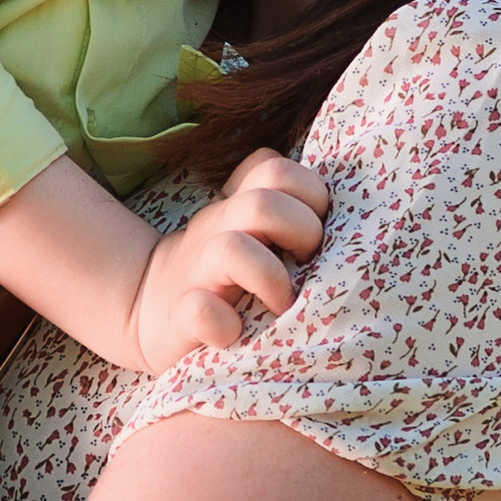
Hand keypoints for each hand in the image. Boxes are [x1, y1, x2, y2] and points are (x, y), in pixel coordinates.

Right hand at [123, 150, 330, 372]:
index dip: (307, 192)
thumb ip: (284, 214)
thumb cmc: (224, 274)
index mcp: (237, 205)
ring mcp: (197, 272)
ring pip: (232, 248)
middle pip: (263, 200)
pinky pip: (200, 311)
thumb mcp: (250, 231)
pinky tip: (236, 333)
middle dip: (301, 230)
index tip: (315, 229)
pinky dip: (223, 324)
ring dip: (270, 277)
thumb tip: (351, 220)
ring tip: (283, 304)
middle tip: (306, 263)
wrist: (149, 310)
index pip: (274, 167)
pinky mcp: (181, 317)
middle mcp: (217, 229)